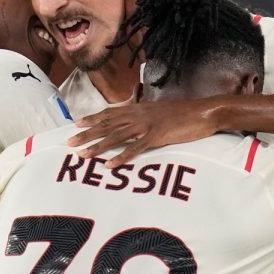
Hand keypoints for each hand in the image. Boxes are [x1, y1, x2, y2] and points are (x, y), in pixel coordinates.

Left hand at [67, 98, 219, 167]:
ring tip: (83, 156)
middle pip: (107, 125)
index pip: (110, 113)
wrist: (203, 112)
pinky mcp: (158, 136)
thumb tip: (135, 121)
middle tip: (70, 144)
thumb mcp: (160, 111)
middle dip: (87, 135)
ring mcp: (147, 125)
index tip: (77, 125)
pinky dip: (122, 157)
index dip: (93, 119)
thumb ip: (146, 115)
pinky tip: (110, 165)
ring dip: (98, 147)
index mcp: (139, 108)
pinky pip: (136, 148)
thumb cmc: (184, 113)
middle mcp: (139, 115)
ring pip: (117, 136)